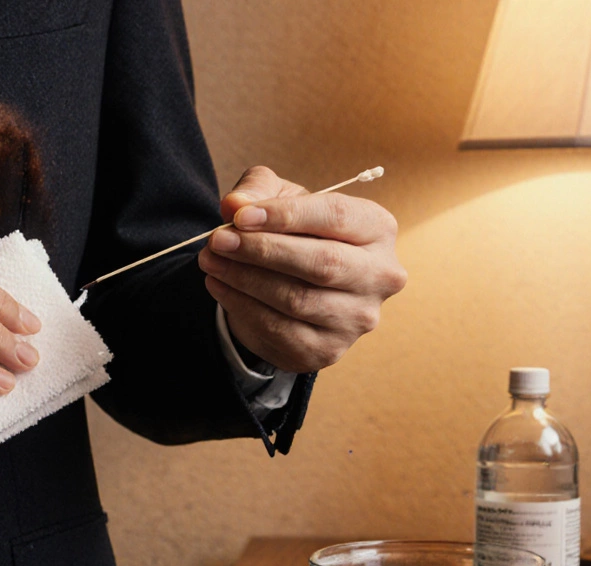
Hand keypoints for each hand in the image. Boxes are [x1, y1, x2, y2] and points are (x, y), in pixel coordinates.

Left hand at [197, 166, 405, 372]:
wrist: (295, 286)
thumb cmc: (294, 232)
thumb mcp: (279, 198)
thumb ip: (258, 190)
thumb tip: (235, 205)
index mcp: (378, 228)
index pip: (336, 216)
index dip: (285, 215)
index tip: (240, 215)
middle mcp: (380, 276)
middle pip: (323, 263)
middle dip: (263, 251)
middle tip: (219, 240)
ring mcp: (357, 318)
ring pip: (297, 299)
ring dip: (245, 278)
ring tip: (210, 260)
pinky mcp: (327, 349)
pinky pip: (279, 329)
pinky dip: (241, 305)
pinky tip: (219, 285)